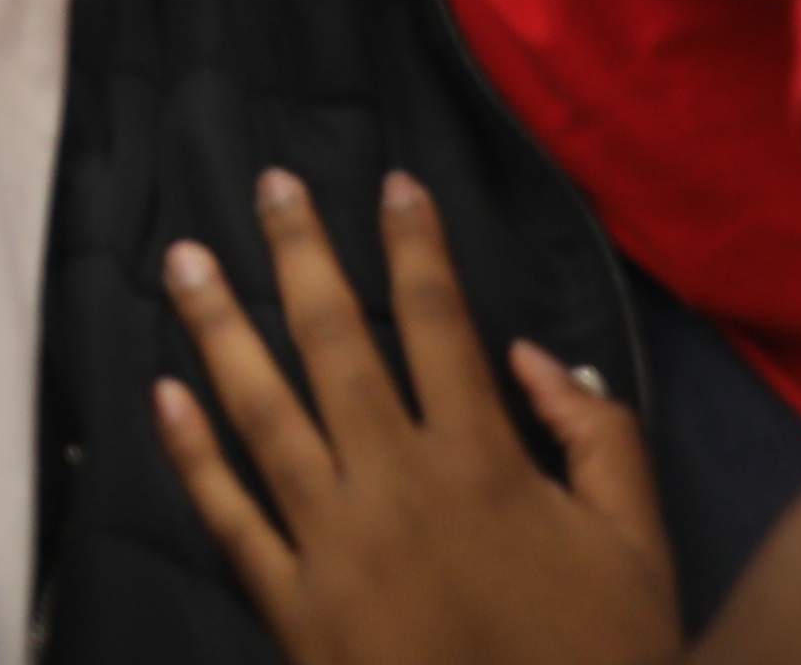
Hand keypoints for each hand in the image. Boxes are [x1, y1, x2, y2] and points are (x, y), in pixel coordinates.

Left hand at [155, 168, 682, 664]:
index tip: (392, 183)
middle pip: (335, 344)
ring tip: (186, 261)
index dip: (414, 247)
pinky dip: (192, 457)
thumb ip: (599, 440)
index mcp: (482, 462)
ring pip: (264, 413)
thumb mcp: (638, 548)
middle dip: (302, 256)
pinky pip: (232, 519)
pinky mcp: (294, 610)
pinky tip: (162, 397)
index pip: (438, 323)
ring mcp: (334, 546)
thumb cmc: (601, 662)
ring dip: (219, 330)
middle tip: (269, 185)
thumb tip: (532, 355)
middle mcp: (396, 485)